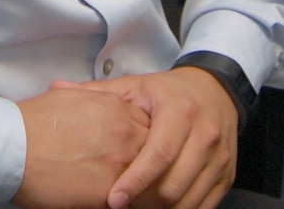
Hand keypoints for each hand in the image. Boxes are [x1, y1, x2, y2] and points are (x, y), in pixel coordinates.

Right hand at [12, 84, 151, 208]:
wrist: (12, 147)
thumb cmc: (32, 123)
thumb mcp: (66, 97)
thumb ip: (90, 100)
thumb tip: (89, 105)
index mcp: (116, 107)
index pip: (146, 124)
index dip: (136, 138)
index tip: (127, 148)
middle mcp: (125, 132)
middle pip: (152, 150)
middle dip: (143, 160)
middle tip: (125, 170)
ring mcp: (121, 162)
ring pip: (145, 176)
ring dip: (136, 182)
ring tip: (124, 189)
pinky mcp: (111, 191)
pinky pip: (129, 198)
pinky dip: (124, 199)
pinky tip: (107, 198)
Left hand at [59, 67, 237, 208]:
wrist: (216, 91)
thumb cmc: (169, 93)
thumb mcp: (136, 86)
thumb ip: (98, 92)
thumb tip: (56, 86)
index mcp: (179, 111)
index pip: (159, 153)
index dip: (135, 181)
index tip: (113, 200)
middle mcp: (204, 134)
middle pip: (174, 183)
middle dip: (145, 203)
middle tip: (120, 207)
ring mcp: (219, 157)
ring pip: (190, 199)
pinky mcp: (227, 174)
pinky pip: (205, 205)